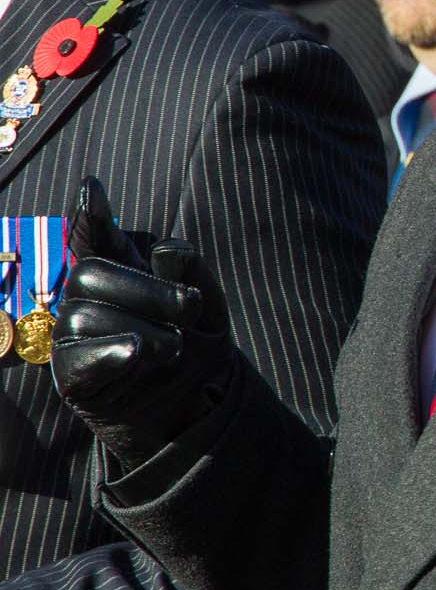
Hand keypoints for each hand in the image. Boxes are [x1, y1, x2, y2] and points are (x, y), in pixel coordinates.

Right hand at [52, 177, 232, 467]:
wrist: (200, 402)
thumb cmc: (197, 341)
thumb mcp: (208, 300)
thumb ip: (191, 269)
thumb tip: (166, 251)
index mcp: (119, 268)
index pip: (95, 234)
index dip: (90, 213)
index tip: (92, 187)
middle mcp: (86, 296)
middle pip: (91, 272)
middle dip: (150, 288)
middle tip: (190, 309)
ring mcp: (73, 336)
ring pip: (86, 315)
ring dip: (146, 330)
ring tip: (174, 347)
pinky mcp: (72, 376)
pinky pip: (80, 356)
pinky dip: (114, 352)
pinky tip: (138, 352)